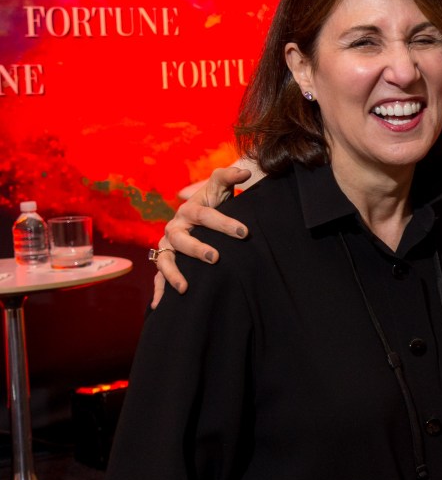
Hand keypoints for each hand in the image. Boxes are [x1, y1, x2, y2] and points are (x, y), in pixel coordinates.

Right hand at [150, 165, 252, 306]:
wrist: (199, 217)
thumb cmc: (213, 202)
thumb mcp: (219, 188)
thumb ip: (229, 177)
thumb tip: (246, 172)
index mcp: (189, 210)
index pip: (205, 215)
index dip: (224, 223)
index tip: (244, 233)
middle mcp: (174, 228)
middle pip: (181, 239)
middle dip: (197, 248)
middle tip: (215, 258)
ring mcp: (168, 247)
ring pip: (165, 260)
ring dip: (173, 274)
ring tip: (184, 288)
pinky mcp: (165, 262)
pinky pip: (159, 278)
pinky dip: (158, 292)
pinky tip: (161, 307)